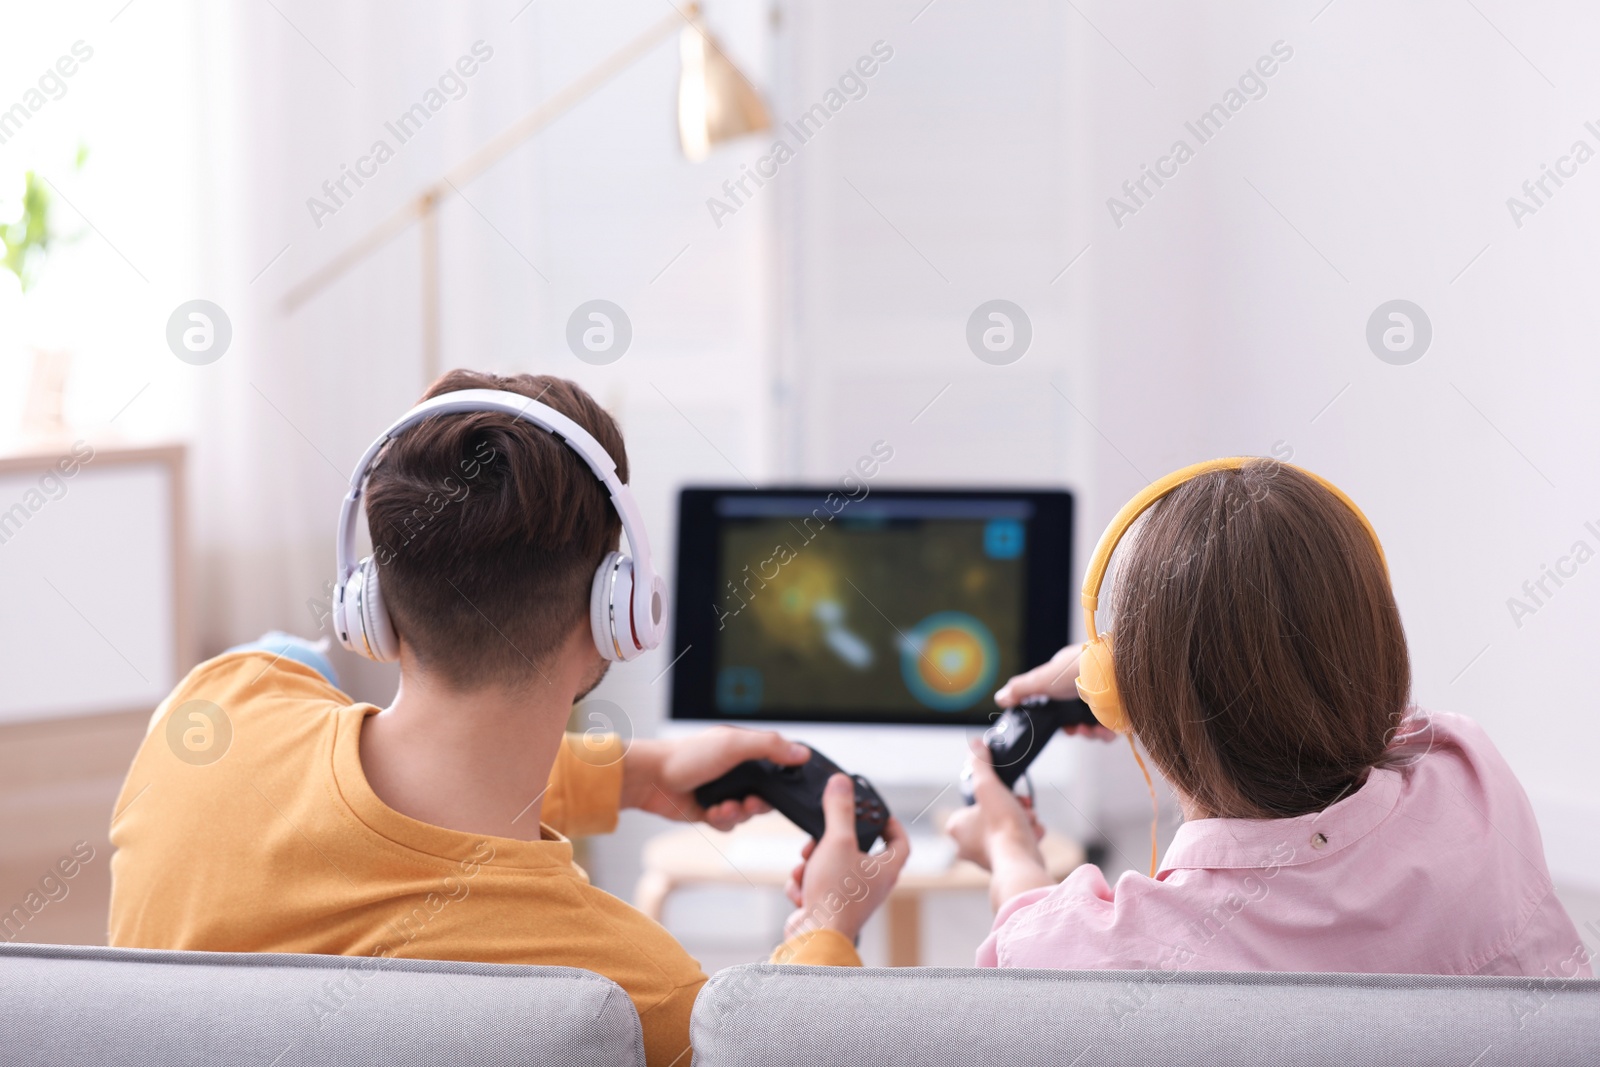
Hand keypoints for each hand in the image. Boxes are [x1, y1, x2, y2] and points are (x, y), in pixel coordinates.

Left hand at [621, 727, 809, 830]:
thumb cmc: (689, 755)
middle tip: (749, 803)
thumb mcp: (734, 744)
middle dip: (759, 804)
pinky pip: (729, 825)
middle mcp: (737, 772)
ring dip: (737, 814)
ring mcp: (724, 792)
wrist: (653, 779)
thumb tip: (803, 753)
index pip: (777, 767)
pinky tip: (711, 812)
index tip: (782, 790)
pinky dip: (723, 821)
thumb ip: (770, 747)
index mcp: (745, 751)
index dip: (783, 781)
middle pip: (766, 796)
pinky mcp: (711, 811)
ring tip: (723, 807)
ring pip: (747, 814)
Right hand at [781, 774, 910, 942]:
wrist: (814, 937)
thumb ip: (839, 810)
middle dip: (831, 842)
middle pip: (856, 851)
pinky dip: (805, 884)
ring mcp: (851, 898)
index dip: (891, 824)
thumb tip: (841, 782)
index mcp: (885, 869)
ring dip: (812, 864)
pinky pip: (817, 885)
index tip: (876, 812)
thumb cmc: (835, 895)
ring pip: (831, 866)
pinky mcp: (830, 907)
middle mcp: (872, 885)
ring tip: (805, 868)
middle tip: (819, 839)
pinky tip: (801, 890)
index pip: (899, 841)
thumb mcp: (837, 841)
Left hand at [945, 739, 1052, 909]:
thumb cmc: (1001, 827)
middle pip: (994, 812)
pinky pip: (1019, 841)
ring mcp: (986, 856)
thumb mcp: (988, 786)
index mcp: (956, 827)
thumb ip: (980, 764)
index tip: (1007, 792)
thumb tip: (975, 744)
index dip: (995, 793)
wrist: (1021, 862)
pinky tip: (1033, 834)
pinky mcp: (1005, 864)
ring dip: (1024, 819)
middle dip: (1013, 806)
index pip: (975, 801)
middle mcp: (966, 845)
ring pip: (1009, 826)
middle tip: (1022, 805)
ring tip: (1028, 820)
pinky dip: (1029, 835)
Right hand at [994, 644, 1116, 741]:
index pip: (1059, 700)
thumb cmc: (1077, 669)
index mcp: (1069, 675)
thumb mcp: (1041, 678)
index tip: (1056, 724)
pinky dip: (1106, 732)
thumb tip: (1000, 697)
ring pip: (1093, 723)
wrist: (1113, 671)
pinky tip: (1103, 730)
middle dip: (1072, 727)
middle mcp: (1089, 685)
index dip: (1056, 716)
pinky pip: (1112, 727)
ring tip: (1088, 731)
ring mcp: (1106, 697)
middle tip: (1073, 730)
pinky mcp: (1122, 708)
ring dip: (1088, 732)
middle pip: (1076, 715)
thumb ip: (1021, 689)